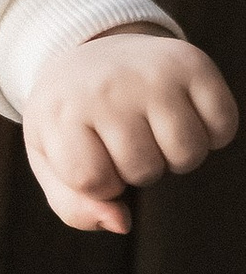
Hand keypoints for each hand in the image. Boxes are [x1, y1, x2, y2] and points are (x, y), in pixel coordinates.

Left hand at [23, 27, 237, 234]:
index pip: (94, 183)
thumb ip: (74, 206)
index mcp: (59, 112)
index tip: (91, 153)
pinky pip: (223, 128)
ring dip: (175, 156)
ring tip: (152, 127)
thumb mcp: (51, 159)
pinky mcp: (192, 63)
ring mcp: (151, 73)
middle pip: (145, 171)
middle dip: (137, 168)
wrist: (90, 50)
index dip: (101, 182)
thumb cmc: (72, 115)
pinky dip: (211, 133)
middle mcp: (105, 87)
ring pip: (187, 154)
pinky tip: (182, 114)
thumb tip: (121, 223)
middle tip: (122, 135)